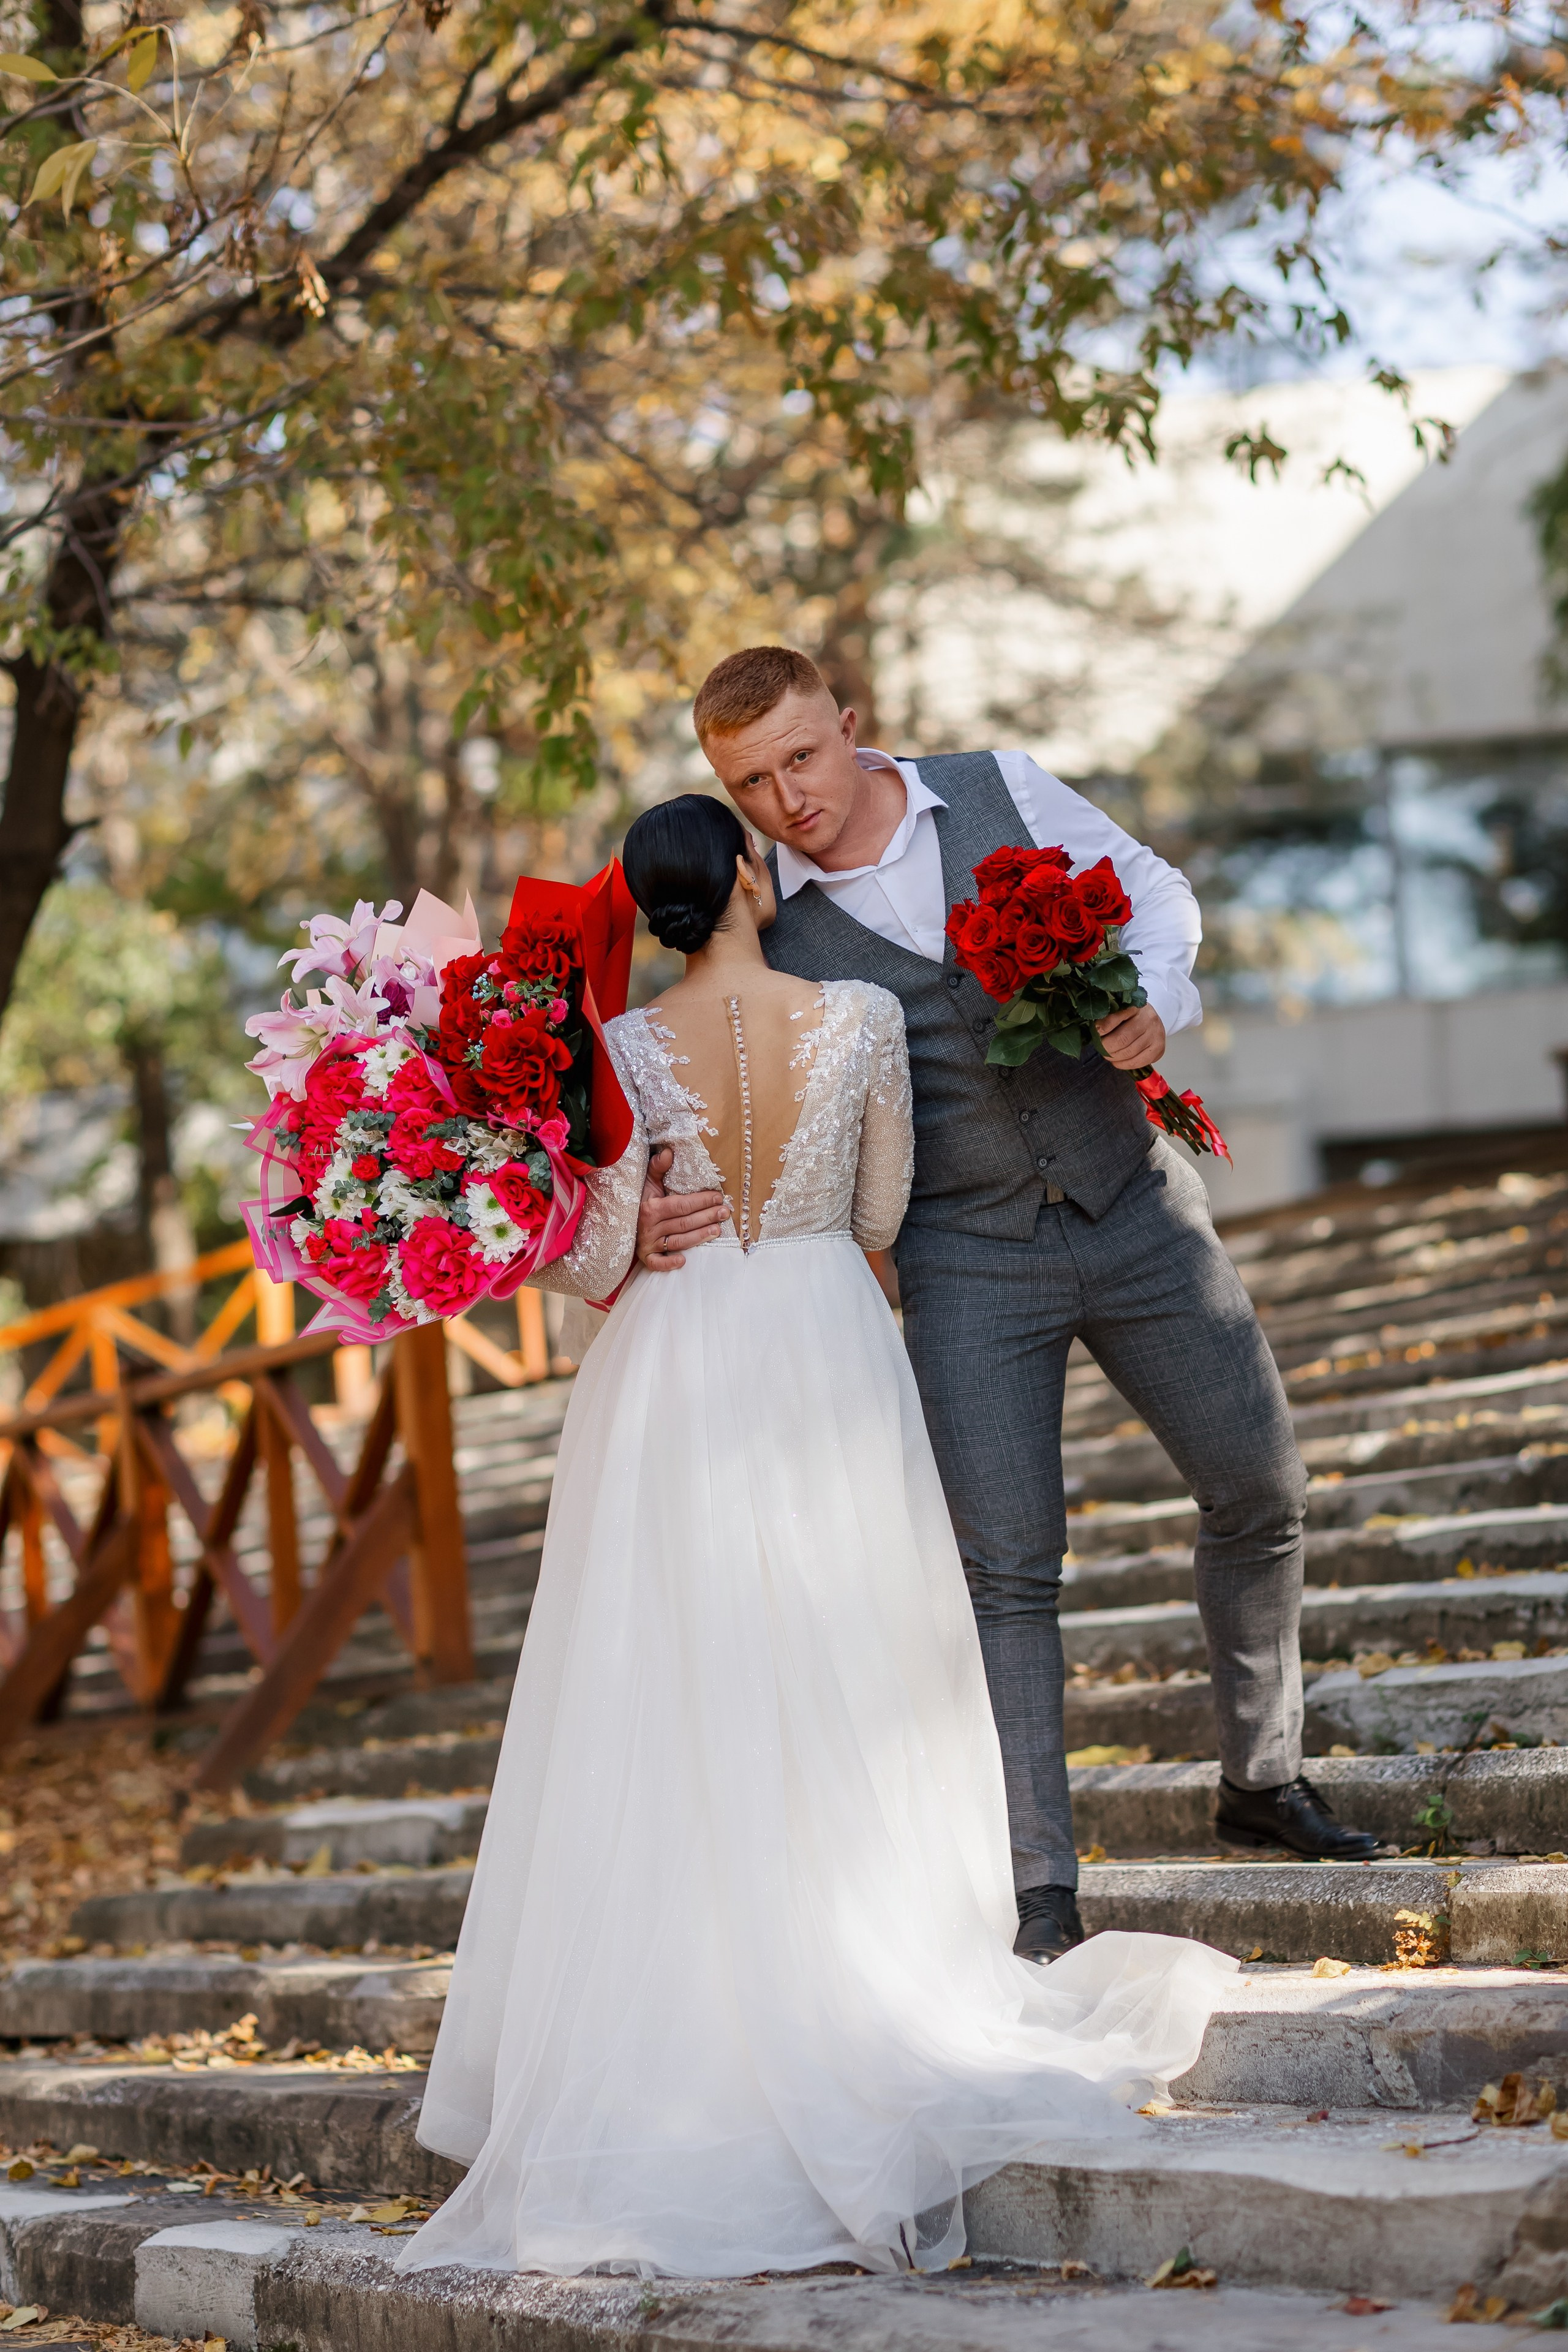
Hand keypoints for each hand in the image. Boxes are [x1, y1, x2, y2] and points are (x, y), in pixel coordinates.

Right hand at [636, 1147, 728, 1271]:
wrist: (619, 1219)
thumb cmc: (640, 1199)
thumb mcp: (647, 1181)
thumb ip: (658, 1167)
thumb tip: (669, 1152)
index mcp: (651, 1207)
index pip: (681, 1205)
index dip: (701, 1201)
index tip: (718, 1197)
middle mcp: (649, 1226)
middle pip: (684, 1223)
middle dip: (707, 1217)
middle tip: (725, 1213)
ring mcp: (647, 1243)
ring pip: (678, 1241)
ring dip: (699, 1237)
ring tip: (718, 1230)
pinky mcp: (645, 1256)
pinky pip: (656, 1263)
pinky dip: (668, 1263)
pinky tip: (683, 1261)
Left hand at [1097, 1005, 1165, 1069]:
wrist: (1152, 1021)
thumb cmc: (1132, 1017)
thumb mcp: (1120, 1011)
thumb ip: (1109, 1018)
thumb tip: (1096, 1031)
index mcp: (1136, 1006)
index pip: (1118, 1016)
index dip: (1105, 1026)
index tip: (1096, 1031)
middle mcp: (1148, 1019)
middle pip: (1122, 1039)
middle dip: (1107, 1047)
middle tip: (1101, 1048)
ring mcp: (1156, 1034)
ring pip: (1129, 1052)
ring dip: (1114, 1057)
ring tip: (1108, 1055)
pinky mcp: (1159, 1048)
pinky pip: (1138, 1062)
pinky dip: (1124, 1064)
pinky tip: (1118, 1062)